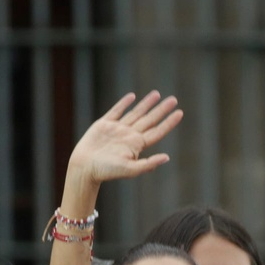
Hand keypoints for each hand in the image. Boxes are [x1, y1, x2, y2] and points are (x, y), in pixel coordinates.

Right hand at [66, 92, 183, 187]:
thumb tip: (167, 158)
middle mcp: (129, 136)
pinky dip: (124, 103)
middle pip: (149, 120)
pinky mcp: (104, 125)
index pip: (157, 131)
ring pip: (135, 113)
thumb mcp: (130, 170)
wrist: (84, 167)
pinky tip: (132, 97)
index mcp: (137, 146)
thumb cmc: (107, 171)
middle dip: (161, 110)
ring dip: (146, 104)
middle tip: (173, 99)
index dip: (169, 122)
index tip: (180, 112)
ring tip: (157, 94)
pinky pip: (116, 111)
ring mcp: (118, 129)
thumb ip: (149, 164)